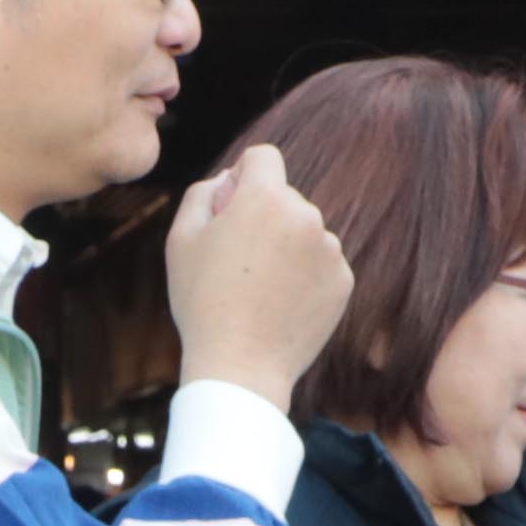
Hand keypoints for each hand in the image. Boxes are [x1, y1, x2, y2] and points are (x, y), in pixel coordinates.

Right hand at [165, 145, 357, 405]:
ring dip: (286, 248)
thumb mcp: (182, 239)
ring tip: (258, 289)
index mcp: (265, 198)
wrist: (240, 367)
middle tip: (236, 262)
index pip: (263, 157)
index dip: (243, 176)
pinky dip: (304, 277)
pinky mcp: (344, 281)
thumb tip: (230, 180)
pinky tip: (279, 304)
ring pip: (305, 232)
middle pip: (284, 198)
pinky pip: (321, 264)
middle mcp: (306, 215)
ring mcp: (330, 250)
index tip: (232, 204)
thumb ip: (203, 193)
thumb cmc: (202, 302)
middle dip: (263, 217)